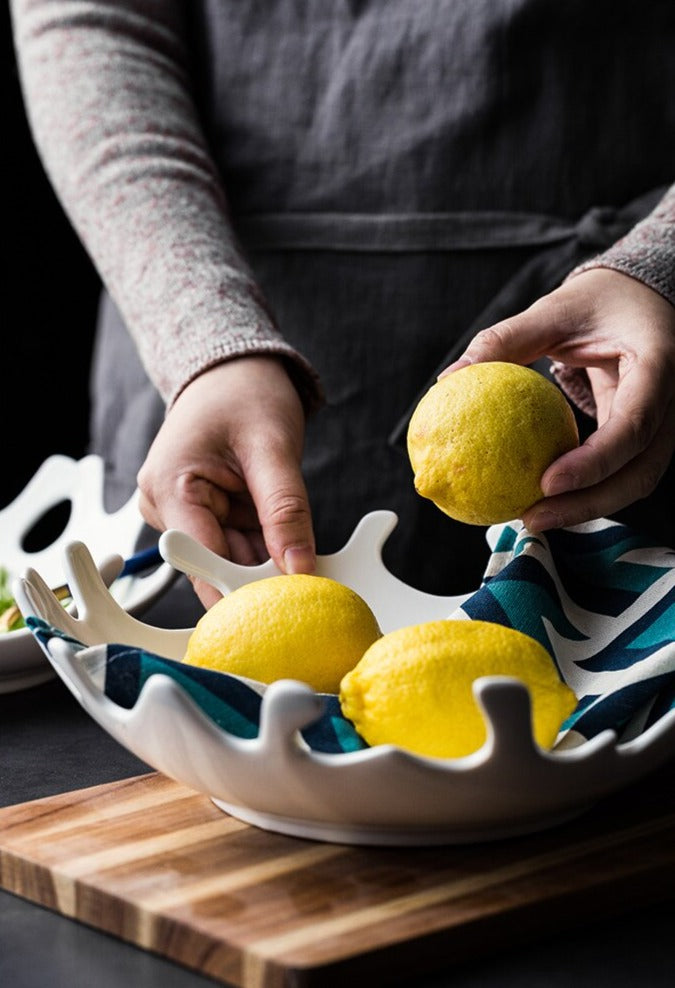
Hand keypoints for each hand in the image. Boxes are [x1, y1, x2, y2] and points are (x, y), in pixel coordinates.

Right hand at [136, 356, 314, 607]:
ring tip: (308, 562)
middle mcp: (165, 506)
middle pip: (217, 565)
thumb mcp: (272, 447)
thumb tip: (300, 568)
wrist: (233, 369)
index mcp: (168, 487)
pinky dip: (267, 549)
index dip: (242, 588)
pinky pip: (239, 546)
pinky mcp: (204, 514)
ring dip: (268, 563)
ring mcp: (183, 512)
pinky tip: (293, 548)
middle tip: (311, 588)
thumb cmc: (245, 392)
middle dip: (264, 576)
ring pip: (232, 560)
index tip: (284, 605)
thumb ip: (286, 510)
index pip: (202, 559)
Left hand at [441, 269, 674, 530]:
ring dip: (587, 507)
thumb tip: (448, 379)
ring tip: (532, 518)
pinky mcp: (649, 438)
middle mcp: (673, 402)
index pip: (634, 424)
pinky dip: (589, 492)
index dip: (594, 461)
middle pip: (640, 471)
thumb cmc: (599, 301)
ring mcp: (667, 424)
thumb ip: (506, 341)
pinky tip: (544, 500)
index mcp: (658, 364)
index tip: (546, 482)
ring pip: (636, 481)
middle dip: (588, 504)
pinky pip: (623, 473)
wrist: (646, 299)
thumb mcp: (554, 310)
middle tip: (532, 516)